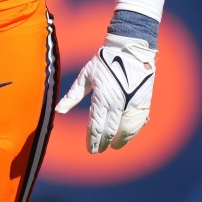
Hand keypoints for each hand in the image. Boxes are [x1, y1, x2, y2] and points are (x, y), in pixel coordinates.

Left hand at [55, 34, 155, 152]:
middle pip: (110, 130)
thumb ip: (72, 95)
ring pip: (126, 130)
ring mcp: (132, 103)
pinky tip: (126, 135)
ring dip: (119, 141)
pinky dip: (131, 132)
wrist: (131, 50)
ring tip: (112, 146)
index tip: (90, 149)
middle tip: (97, 150)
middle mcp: (118, 102)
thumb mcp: (86, 75)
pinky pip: (138, 123)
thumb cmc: (104, 61)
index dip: (92, 139)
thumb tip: (58, 111)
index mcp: (102, 96)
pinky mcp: (143, 102)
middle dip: (102, 143)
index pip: (96, 125)